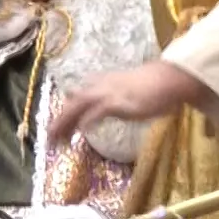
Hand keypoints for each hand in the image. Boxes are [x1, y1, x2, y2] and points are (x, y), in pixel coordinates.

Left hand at [49, 60, 208, 147]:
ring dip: (65, 123)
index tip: (56, 128)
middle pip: (72, 103)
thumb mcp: (127, 92)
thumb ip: (113, 100)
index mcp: (102, 83)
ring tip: (55, 139)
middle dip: (58, 121)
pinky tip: (82, 131)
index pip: (76, 98)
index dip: (64, 113)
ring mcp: (108, 93)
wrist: (170, 79)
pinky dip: (88, 121)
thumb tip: (105, 109)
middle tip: (48, 139)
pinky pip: (97, 112)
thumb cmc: (153, 87)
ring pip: (78, 107)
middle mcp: (101, 86)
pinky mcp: (118, 102)